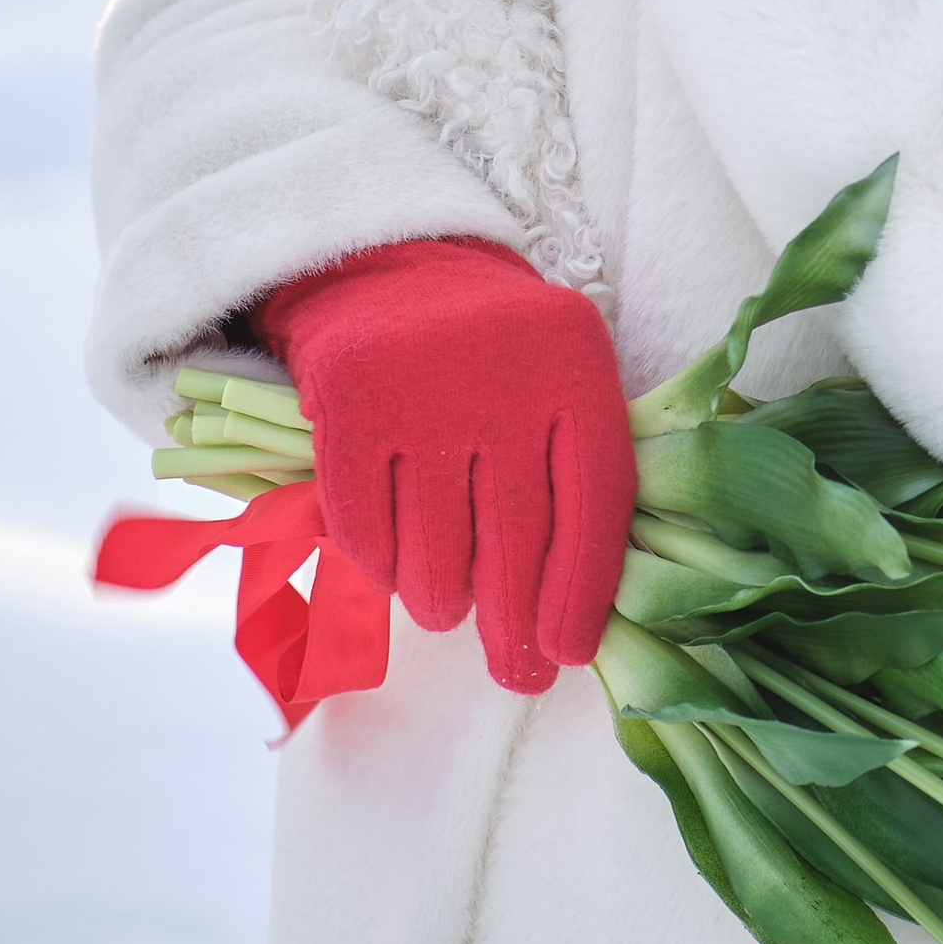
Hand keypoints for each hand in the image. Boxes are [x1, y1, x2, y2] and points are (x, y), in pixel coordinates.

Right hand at [254, 237, 634, 695]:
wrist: (382, 268)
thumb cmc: (487, 357)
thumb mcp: (555, 386)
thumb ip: (571, 477)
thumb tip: (572, 620)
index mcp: (575, 366)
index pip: (594, 502)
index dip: (583, 593)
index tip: (569, 654)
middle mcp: (503, 372)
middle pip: (516, 539)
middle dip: (513, 626)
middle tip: (514, 674)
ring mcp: (421, 385)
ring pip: (436, 548)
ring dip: (442, 601)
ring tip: (446, 610)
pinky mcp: (348, 398)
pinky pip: (366, 528)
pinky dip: (379, 567)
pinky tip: (394, 576)